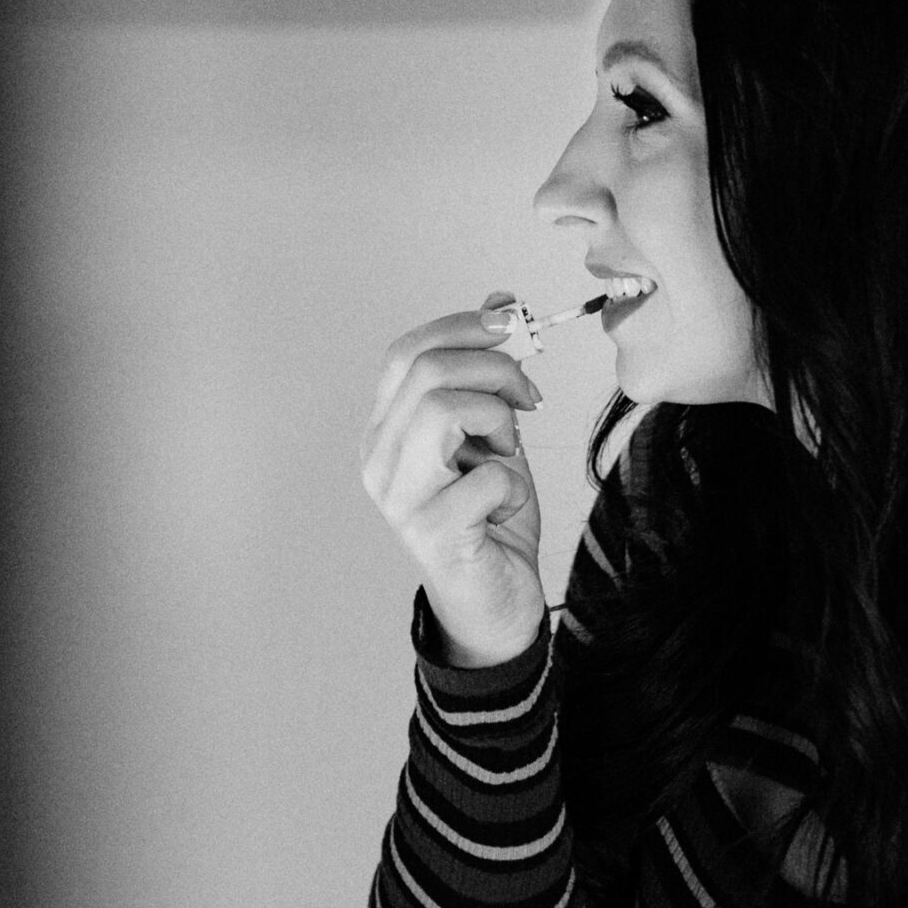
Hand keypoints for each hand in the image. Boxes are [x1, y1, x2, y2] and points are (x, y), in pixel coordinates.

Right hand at [360, 293, 545, 666]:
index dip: (461, 327)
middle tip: (529, 399)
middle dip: (496, 370)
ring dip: (497, 421)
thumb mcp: (493, 433)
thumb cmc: (489, 519)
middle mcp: (378, 459)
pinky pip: (484, 475)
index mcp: (385, 430)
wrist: (496, 605)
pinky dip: (513, 484)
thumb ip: (488, 374)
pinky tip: (508, 506)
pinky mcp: (432, 533)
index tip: (512, 324)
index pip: (404, 353)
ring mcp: (398, 498)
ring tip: (509, 451)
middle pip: (428, 371)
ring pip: (442, 409)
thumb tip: (500, 302)